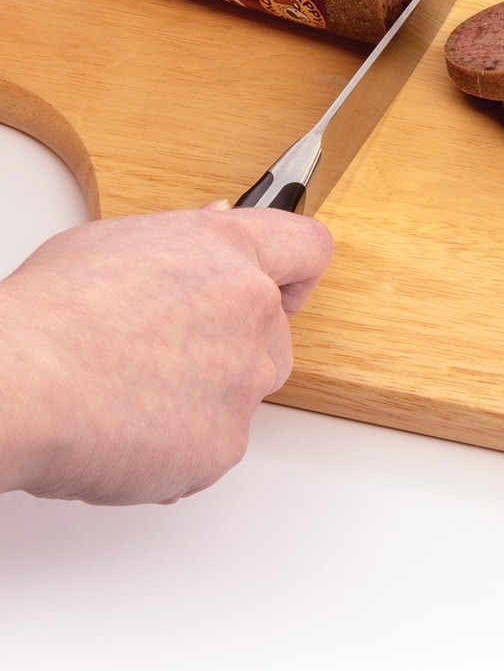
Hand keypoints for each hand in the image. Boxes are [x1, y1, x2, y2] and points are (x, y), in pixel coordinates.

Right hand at [0, 207, 332, 504]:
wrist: (19, 385)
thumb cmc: (49, 315)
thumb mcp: (113, 243)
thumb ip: (184, 239)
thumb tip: (216, 223)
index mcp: (227, 249)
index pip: (307, 249)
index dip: (296, 273)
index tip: (285, 289)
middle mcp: (252, 307)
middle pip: (275, 332)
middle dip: (234, 346)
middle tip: (165, 355)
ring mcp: (245, 376)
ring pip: (245, 391)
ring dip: (208, 397)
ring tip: (132, 393)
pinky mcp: (227, 441)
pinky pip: (215, 445)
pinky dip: (180, 447)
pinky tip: (128, 430)